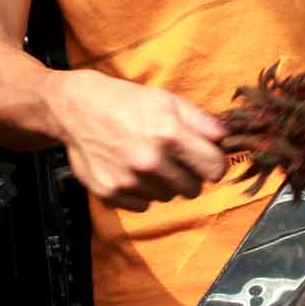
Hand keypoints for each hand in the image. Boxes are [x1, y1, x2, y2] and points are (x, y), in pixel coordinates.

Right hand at [51, 71, 228, 212]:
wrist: (76, 109)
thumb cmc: (127, 101)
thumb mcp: (168, 100)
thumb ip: (202, 122)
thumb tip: (228, 138)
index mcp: (169, 134)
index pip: (215, 169)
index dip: (214, 164)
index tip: (207, 159)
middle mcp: (150, 161)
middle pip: (193, 189)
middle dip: (189, 175)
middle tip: (174, 158)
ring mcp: (129, 180)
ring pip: (168, 197)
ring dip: (164, 183)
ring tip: (148, 160)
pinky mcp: (111, 193)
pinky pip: (144, 205)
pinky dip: (141, 192)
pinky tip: (130, 170)